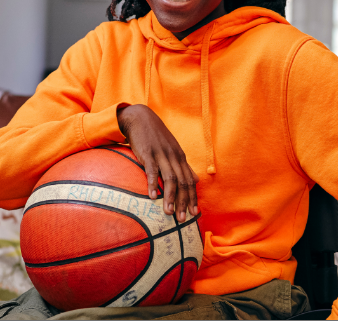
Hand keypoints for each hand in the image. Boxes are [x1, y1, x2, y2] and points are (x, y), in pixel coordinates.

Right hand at [116, 104, 199, 221]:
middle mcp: (174, 157)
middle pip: (183, 182)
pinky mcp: (148, 153)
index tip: (195, 213)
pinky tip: (152, 197)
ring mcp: (161, 155)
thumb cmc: (156, 137)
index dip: (193, 197)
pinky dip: (153, 184)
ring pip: (170, 179)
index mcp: (180, 157)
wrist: (140, 118)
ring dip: (170, 197)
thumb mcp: (173, 150)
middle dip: (185, 202)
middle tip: (184, 219)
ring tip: (169, 213)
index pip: (190, 181)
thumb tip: (197, 179)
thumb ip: (184, 166)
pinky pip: (152, 170)